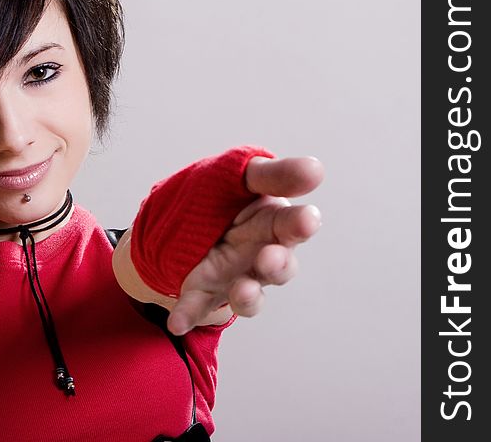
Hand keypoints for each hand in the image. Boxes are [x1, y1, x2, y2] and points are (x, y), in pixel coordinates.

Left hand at [167, 156, 323, 334]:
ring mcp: (235, 278)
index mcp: (272, 221)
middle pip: (278, 266)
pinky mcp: (204, 294)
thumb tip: (315, 169)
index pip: (292, 223)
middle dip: (277, 263)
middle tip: (271, 257)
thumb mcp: (241, 175)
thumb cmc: (219, 194)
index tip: (308, 218)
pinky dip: (188, 315)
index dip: (300, 223)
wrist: (175, 218)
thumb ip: (273, 175)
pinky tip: (177, 323)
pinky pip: (197, 308)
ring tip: (242, 291)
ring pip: (249, 295)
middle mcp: (261, 255)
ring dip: (248, 295)